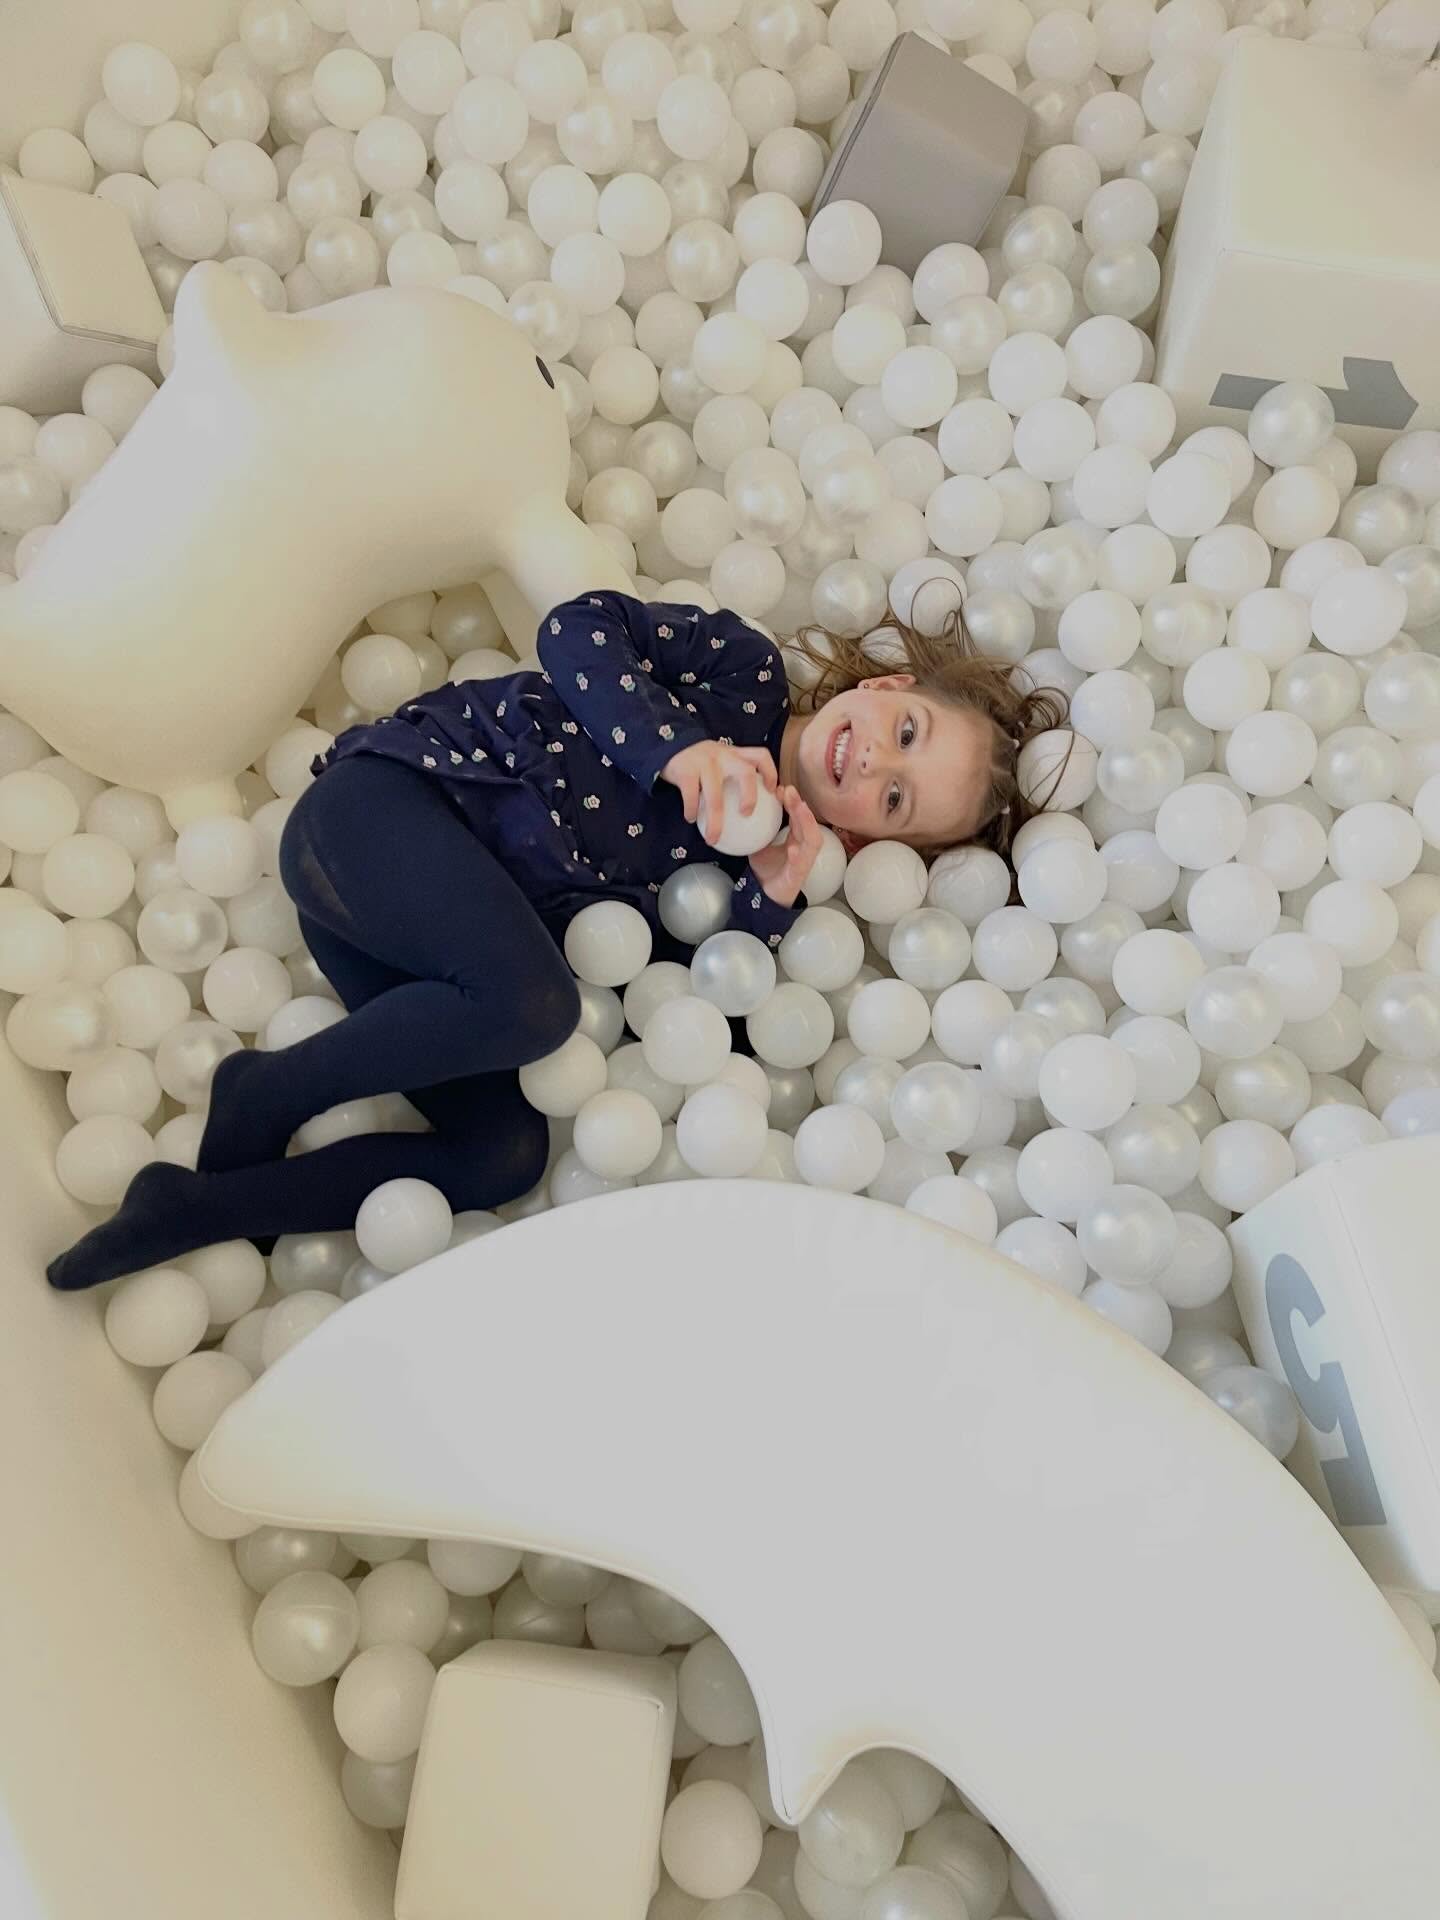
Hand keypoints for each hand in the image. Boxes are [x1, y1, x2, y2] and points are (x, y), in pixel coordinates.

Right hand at [660, 740, 778, 845]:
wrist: (667, 746)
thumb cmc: (698, 761)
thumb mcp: (719, 760)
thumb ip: (731, 774)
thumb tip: (747, 808)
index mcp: (734, 753)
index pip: (761, 756)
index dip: (771, 773)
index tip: (773, 791)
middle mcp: (723, 755)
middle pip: (745, 773)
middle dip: (750, 796)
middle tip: (746, 814)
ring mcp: (704, 761)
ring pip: (715, 794)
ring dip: (715, 820)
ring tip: (713, 837)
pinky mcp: (685, 770)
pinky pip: (691, 795)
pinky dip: (692, 810)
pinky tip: (691, 818)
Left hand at [750, 787, 822, 907]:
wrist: (764, 898)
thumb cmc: (765, 871)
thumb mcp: (759, 845)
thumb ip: (757, 829)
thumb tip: (742, 807)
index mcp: (796, 839)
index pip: (798, 817)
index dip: (792, 802)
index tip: (781, 788)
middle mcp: (803, 848)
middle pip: (807, 824)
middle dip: (800, 806)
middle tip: (788, 790)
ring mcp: (803, 863)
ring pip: (812, 841)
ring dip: (806, 823)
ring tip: (798, 808)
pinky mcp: (798, 877)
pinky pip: (802, 865)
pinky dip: (798, 856)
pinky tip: (791, 848)